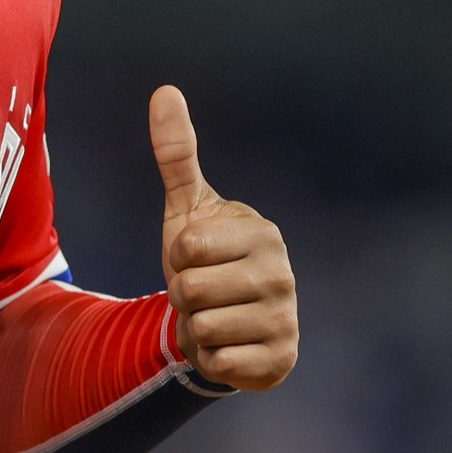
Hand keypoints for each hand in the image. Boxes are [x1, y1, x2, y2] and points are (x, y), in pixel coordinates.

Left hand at [152, 84, 298, 391]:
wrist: (224, 321)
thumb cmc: (205, 259)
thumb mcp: (187, 208)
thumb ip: (176, 153)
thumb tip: (164, 90)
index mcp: (263, 233)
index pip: (187, 247)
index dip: (178, 258)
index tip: (197, 260)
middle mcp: (283, 274)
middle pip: (190, 290)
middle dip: (183, 296)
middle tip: (204, 294)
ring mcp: (286, 319)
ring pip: (201, 327)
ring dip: (196, 328)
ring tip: (215, 317)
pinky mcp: (282, 360)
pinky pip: (220, 362)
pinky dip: (212, 359)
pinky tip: (228, 345)